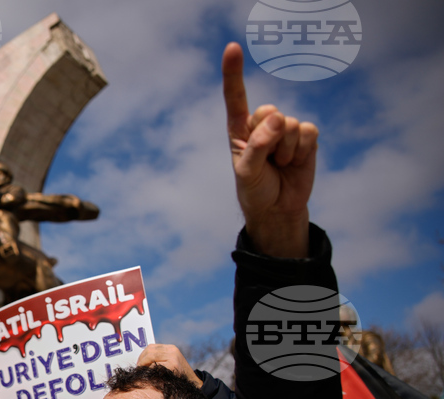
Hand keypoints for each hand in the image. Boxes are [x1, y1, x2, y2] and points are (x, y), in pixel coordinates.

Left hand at [137, 344, 202, 387]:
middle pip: (149, 351)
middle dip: (141, 360)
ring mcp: (173, 357)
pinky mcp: (173, 365)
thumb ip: (160, 359)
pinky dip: (150, 371)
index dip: (142, 355)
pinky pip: (155, 366)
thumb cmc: (178, 376)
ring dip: (143, 365)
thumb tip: (141, 361)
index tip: (138, 364)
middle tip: (138, 369)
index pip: (151, 347)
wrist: (194, 384)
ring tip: (141, 372)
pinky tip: (149, 376)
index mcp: (171, 348)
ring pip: (150, 357)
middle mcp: (172, 350)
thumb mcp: (171, 363)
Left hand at [223, 43, 317, 258]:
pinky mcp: (306, 137)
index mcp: (239, 128)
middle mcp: (262, 124)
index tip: (232, 47)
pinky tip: (295, 162)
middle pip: (270, 112)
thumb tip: (278, 118)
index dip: (234, 73)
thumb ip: (258, 146)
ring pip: (290, 124)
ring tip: (280, 164)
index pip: (236, 97)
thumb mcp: (247, 172)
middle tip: (267, 161)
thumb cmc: (255, 190)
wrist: (278, 208)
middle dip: (269, 138)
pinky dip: (302, 151)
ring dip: (286, 150)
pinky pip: (309, 132)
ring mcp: (285, 129)